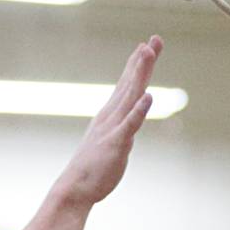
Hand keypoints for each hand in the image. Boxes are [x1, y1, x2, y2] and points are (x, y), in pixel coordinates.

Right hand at [52, 36, 162, 208]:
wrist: (74, 190)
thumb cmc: (91, 171)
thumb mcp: (108, 145)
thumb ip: (120, 132)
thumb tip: (127, 130)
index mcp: (108, 116)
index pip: (125, 86)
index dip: (136, 65)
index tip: (145, 46)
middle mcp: (110, 117)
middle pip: (130, 84)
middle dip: (142, 61)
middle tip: (155, 39)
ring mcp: (113, 129)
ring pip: (130, 97)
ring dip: (139, 74)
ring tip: (148, 53)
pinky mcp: (116, 145)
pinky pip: (130, 125)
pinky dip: (139, 110)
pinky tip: (148, 96)